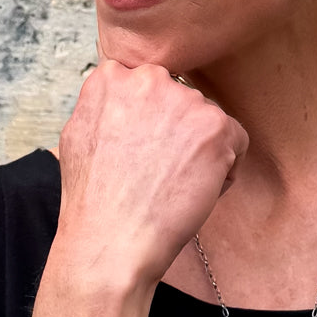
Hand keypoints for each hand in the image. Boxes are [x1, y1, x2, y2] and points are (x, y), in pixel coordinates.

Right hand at [51, 60, 247, 288]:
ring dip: (200, 151)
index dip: (150, 121)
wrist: (112, 239)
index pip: (148, 85)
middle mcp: (149, 79)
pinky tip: (194, 190)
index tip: (143, 150)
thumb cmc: (95, 200)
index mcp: (112, 77)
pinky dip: (225, 169)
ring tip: (172, 184)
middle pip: (181, 100)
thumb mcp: (80, 133)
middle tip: (158, 171)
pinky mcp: (215, 126)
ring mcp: (184, 100)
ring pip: (208, 121)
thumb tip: (125, 99)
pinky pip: (237, 141)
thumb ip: (106, 104)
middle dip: (177, 132)